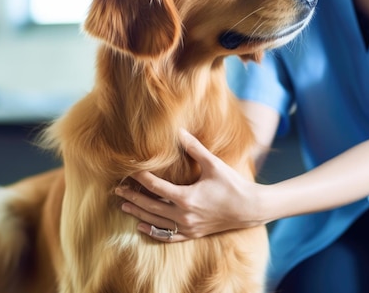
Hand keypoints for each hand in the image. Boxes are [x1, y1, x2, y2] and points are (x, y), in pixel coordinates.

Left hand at [115, 129, 263, 241]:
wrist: (250, 208)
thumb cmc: (233, 184)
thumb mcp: (213, 164)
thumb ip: (194, 148)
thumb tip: (179, 131)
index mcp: (186, 198)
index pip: (155, 187)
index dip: (140, 178)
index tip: (129, 170)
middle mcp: (184, 215)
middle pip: (150, 206)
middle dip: (132, 196)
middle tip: (117, 188)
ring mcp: (188, 227)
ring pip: (155, 222)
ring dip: (138, 213)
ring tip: (123, 204)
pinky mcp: (193, 234)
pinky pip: (168, 236)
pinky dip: (153, 232)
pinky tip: (142, 227)